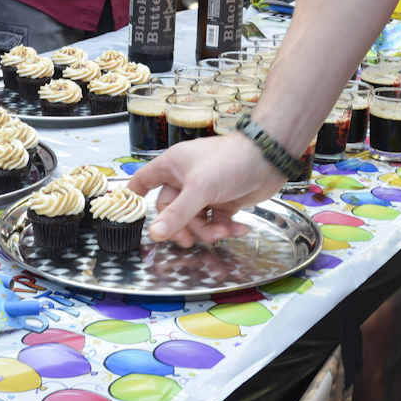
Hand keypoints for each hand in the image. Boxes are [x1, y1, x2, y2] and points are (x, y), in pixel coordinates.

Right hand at [128, 134, 284, 246]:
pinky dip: (225, 227)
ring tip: (223, 230)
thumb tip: (155, 234)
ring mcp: (205, 191)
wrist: (269, 159)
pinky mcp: (223, 201)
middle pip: (171, 210)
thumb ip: (177, 214)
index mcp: (172, 166)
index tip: (131, 216)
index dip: (135, 197)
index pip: (143, 180)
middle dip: (183, 227)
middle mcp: (185, 178)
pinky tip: (238, 228)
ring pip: (195, 219)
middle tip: (189, 241)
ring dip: (209, 230)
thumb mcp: (199, 189)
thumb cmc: (230, 160)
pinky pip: (215, 221)